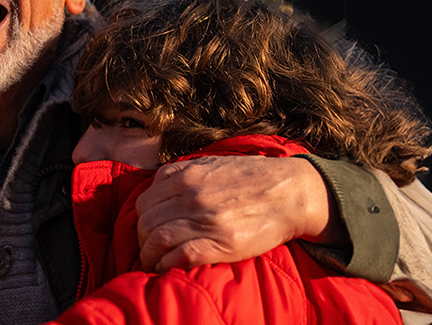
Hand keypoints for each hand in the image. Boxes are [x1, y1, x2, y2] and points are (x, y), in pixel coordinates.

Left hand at [134, 155, 338, 270]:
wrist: (291, 192)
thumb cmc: (251, 178)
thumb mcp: (211, 164)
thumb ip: (181, 172)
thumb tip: (156, 189)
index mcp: (186, 176)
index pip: (144, 203)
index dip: (140, 221)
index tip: (145, 232)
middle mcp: (191, 196)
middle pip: (146, 223)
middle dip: (142, 240)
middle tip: (148, 250)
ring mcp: (206, 219)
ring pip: (158, 240)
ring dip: (149, 255)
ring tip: (152, 262)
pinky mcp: (223, 242)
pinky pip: (180, 256)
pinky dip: (167, 264)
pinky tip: (167, 268)